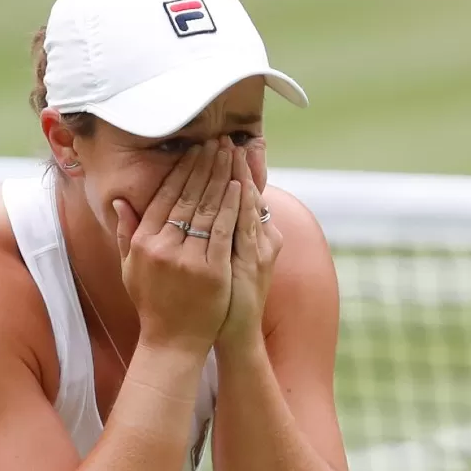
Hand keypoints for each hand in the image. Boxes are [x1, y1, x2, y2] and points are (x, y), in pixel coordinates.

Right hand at [114, 139, 240, 356]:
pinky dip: (231, 207)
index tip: (193, 150)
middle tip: (217, 141)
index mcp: (144, 243)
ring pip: (207, 209)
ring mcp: (188, 259)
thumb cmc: (152, 304)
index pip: (164, 197)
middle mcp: (163, 247)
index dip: (181, 171)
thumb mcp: (130, 269)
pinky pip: (223, 232)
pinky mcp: (212, 271)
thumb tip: (120, 202)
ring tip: (230, 154)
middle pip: (188, 197)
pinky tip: (239, 186)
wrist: (172, 342)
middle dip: (204, 165)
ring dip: (220, 177)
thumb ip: (126, 234)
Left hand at [217, 146, 279, 348]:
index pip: (244, 194)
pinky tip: (238, 187)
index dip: (239, 168)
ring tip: (235, 150)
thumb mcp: (222, 260)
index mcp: (252, 235)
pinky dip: (243, 207)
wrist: (234, 334)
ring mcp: (260, 250)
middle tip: (231, 136)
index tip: (231, 142)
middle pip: (250, 193)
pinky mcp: (254, 263)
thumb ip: (216, 231)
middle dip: (240, 164)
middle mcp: (261, 238)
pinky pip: (247, 228)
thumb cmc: (223, 298)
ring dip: (243, 177)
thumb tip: (209, 207)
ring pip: (250, 205)